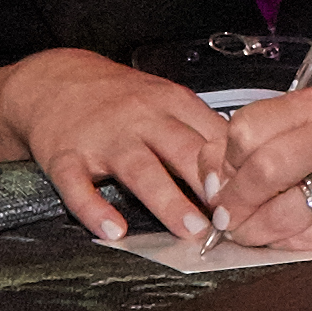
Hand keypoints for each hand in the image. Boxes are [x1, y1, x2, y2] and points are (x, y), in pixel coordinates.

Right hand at [0, 48, 235, 243]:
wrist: (53, 79)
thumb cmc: (119, 97)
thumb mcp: (166, 99)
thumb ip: (201, 129)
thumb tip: (248, 165)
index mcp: (171, 103)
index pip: (214, 134)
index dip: (238, 166)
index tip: (259, 195)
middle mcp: (140, 119)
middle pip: (183, 151)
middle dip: (211, 185)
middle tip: (234, 218)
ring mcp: (103, 138)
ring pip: (139, 170)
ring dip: (167, 201)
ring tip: (190, 230)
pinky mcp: (65, 156)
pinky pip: (78, 185)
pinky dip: (94, 209)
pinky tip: (114, 231)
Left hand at [209, 90, 311, 250]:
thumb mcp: (305, 129)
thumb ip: (254, 144)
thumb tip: (210, 181)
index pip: (246, 129)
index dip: (222, 162)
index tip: (219, 181)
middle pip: (263, 170)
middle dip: (235, 202)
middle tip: (227, 216)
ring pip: (284, 213)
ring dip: (255, 231)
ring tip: (250, 231)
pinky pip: (308, 239)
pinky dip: (286, 242)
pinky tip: (286, 235)